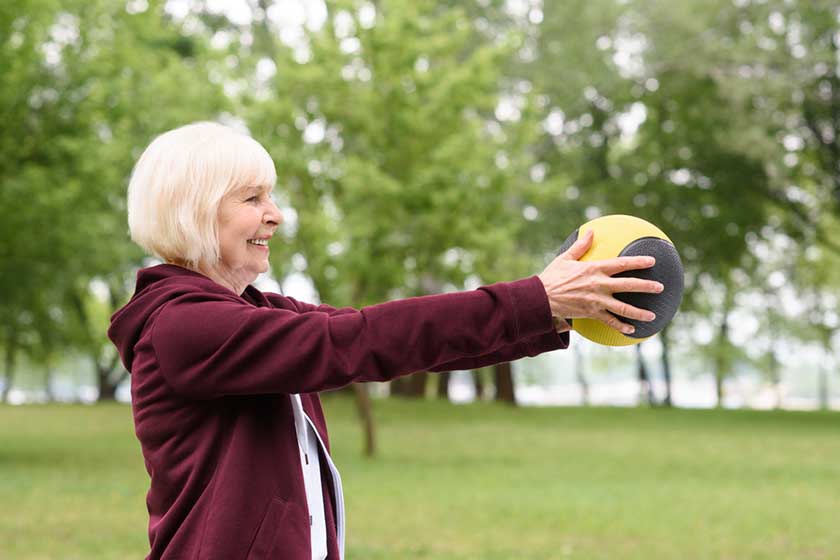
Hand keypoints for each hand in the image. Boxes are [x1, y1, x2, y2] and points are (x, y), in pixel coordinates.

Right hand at [537, 229, 663, 334]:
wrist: (541, 297)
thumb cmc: (552, 276)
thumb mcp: (565, 258)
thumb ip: (581, 246)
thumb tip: (590, 231)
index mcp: (594, 269)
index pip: (621, 264)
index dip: (638, 262)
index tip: (652, 261)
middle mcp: (599, 285)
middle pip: (628, 285)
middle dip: (647, 286)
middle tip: (660, 287)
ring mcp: (596, 301)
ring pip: (623, 308)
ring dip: (639, 312)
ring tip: (652, 316)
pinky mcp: (591, 313)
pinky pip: (609, 321)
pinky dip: (621, 326)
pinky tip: (631, 330)